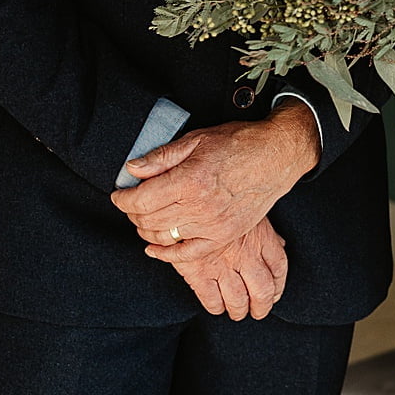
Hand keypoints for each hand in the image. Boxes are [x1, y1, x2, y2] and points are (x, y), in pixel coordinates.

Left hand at [112, 102, 319, 252]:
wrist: (276, 157)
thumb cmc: (238, 143)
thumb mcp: (197, 140)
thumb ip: (162, 157)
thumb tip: (132, 169)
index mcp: (189, 180)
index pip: (141, 200)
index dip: (123, 199)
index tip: (118, 194)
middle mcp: (199, 207)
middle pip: (149, 220)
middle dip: (132, 213)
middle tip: (131, 202)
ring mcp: (212, 225)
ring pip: (164, 237)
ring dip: (146, 230)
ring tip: (143, 218)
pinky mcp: (223, 235)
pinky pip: (188, 254)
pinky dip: (166, 254)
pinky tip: (153, 249)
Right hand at [147, 216, 287, 320]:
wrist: (187, 199)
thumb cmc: (220, 202)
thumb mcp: (248, 211)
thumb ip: (265, 231)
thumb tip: (280, 244)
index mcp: (261, 238)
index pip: (279, 268)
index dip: (278, 286)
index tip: (274, 294)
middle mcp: (246, 255)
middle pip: (262, 291)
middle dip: (261, 306)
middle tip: (257, 311)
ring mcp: (222, 265)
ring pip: (238, 300)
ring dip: (239, 311)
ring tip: (237, 312)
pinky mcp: (199, 273)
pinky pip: (212, 300)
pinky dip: (216, 307)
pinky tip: (216, 306)